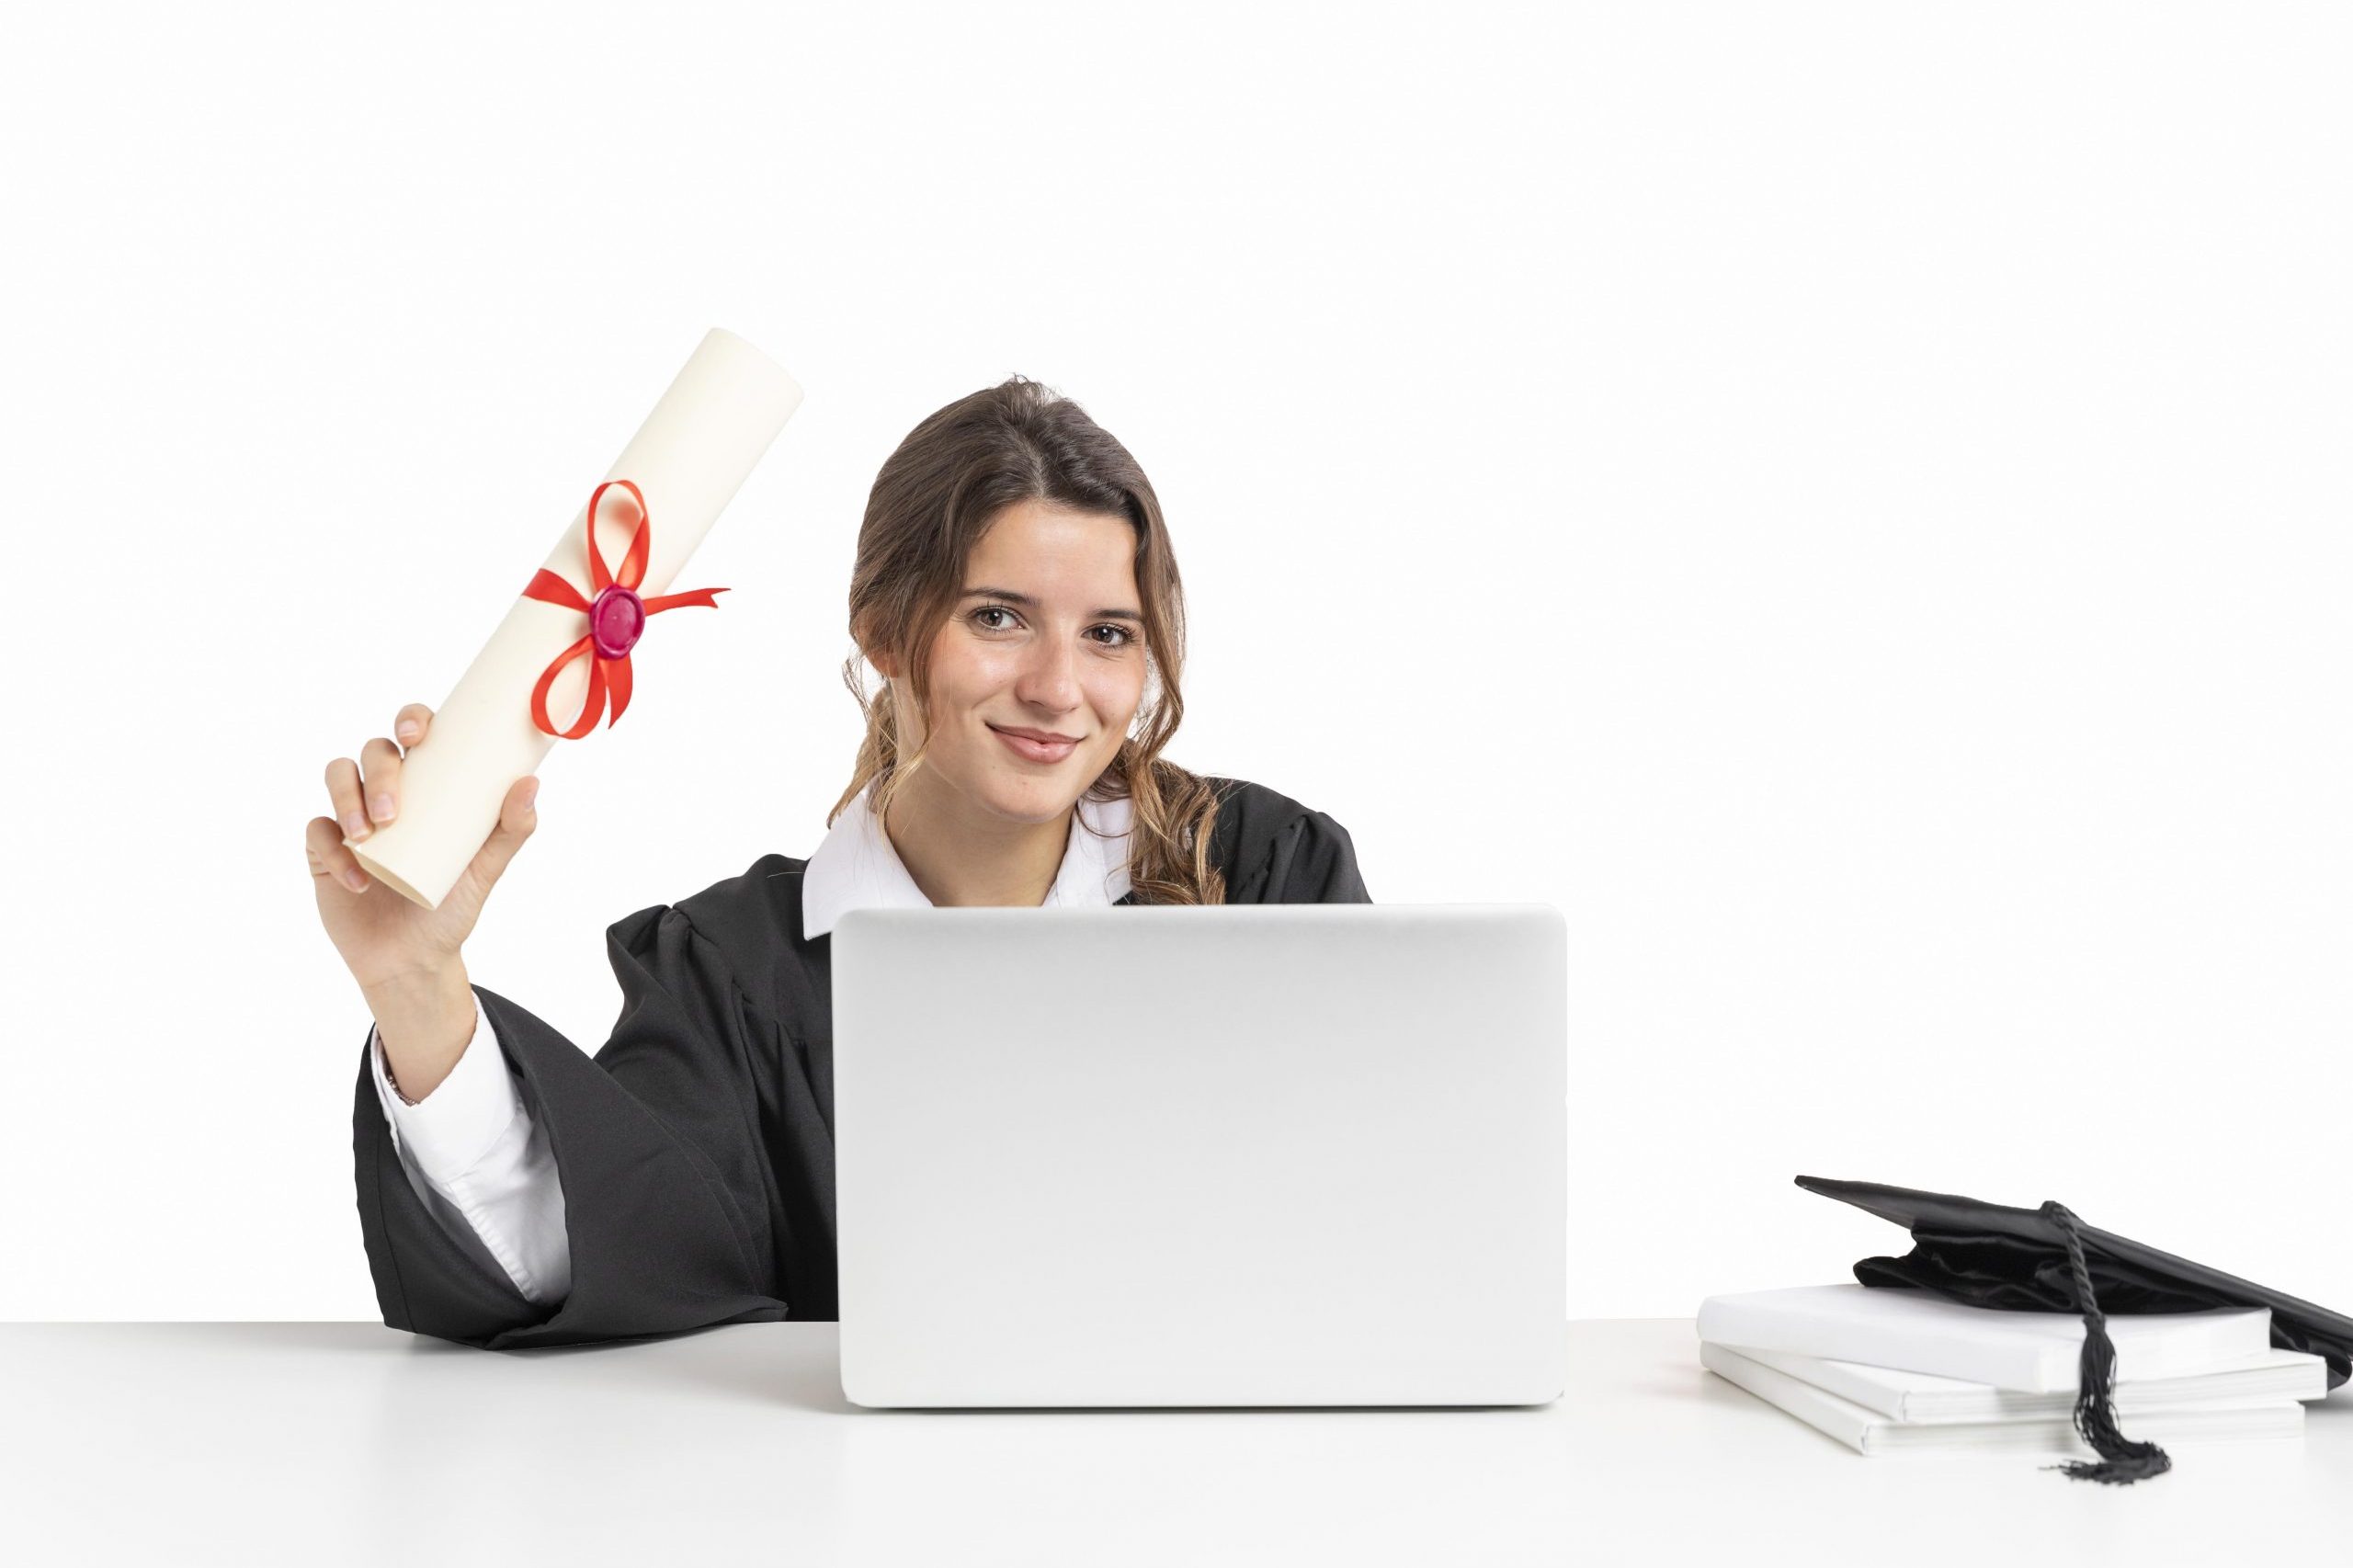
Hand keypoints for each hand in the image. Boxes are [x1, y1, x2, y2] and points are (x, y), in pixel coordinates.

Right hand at [305, 703, 538, 993]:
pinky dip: (334, 852)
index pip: (412, 734)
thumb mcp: (486, 867)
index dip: (410, 720)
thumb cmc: (452, 904)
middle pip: (372, 752)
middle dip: (380, 773)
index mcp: (426, 784)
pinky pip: (317, 835)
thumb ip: (513, 829)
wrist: (415, 958)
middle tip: (394, 811)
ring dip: (348, 800)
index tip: (417, 735)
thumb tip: (530, 782)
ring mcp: (351, 818)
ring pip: (337, 778)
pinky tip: (357, 878)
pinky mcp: (323, 851)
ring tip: (369, 835)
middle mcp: (385, 792)